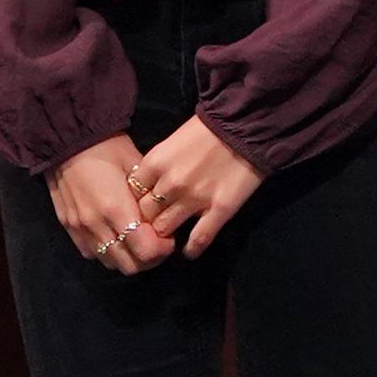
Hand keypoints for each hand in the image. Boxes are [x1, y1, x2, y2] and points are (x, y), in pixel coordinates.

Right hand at [48, 135, 155, 274]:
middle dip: (148, 259)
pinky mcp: (68, 227)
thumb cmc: (107, 147)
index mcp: (117, 209)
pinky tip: (114, 235)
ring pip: (110, 263)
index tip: (168, 237)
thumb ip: (149, 197)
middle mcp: (97, 225)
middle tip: (156, 242)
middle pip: (130, 266)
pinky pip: (91, 253)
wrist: (66, 138)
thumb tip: (163, 216)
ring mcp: (80, 229)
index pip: (146, 251)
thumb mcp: (137, 166)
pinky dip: (107, 251)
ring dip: (127, 257)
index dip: (162, 249)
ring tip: (135, 240)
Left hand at [128, 117, 266, 261]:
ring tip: (169, 239)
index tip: (142, 207)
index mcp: (156, 163)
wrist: (244, 125)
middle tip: (153, 225)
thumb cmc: (207, 129)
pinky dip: (191, 249)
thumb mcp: (171, 142)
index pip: (132, 194)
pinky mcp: (219, 210)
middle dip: (147, 221)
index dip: (135, 203)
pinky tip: (189, 252)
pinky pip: (199, 239)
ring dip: (165, 236)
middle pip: (146, 214)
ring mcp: (194, 199)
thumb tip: (146, 186)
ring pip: (165, 229)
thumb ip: (157, 166)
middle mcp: (170, 184)